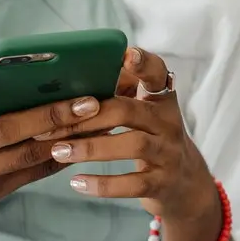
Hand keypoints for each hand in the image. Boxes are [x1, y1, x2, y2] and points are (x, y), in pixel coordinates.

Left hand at [45, 47, 217, 221]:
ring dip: (92, 148)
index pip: (157, 73)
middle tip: (55, 123)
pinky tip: (76, 183)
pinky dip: (103, 184)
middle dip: (90, 116)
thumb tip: (66, 87)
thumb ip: (117, 98)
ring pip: (133, 145)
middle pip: (130, 110)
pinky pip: (133, 183)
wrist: (184, 185)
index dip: (144, 63)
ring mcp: (168, 153)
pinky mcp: (163, 183)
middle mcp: (168, 123)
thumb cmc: (149, 141)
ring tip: (59, 151)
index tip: (125, 55)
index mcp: (160, 100)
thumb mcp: (143, 116)